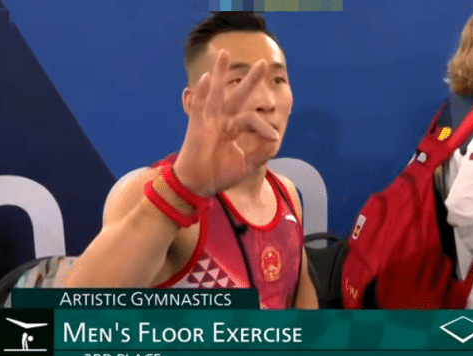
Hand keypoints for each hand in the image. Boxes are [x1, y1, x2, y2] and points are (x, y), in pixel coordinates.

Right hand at [173, 50, 279, 195]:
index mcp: (234, 128)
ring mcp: (209, 120)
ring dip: (219, 72)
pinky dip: (201, 92)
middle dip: (250, 80)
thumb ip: (261, 153)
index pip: (252, 119)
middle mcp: (223, 120)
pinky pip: (198, 105)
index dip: (264, 126)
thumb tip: (276, 140)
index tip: (274, 138)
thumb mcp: (247, 164)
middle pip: (238, 95)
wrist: (199, 185)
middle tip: (263, 63)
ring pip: (216, 92)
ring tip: (224, 53)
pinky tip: (205, 78)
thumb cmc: (220, 175)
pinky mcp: (197, 125)